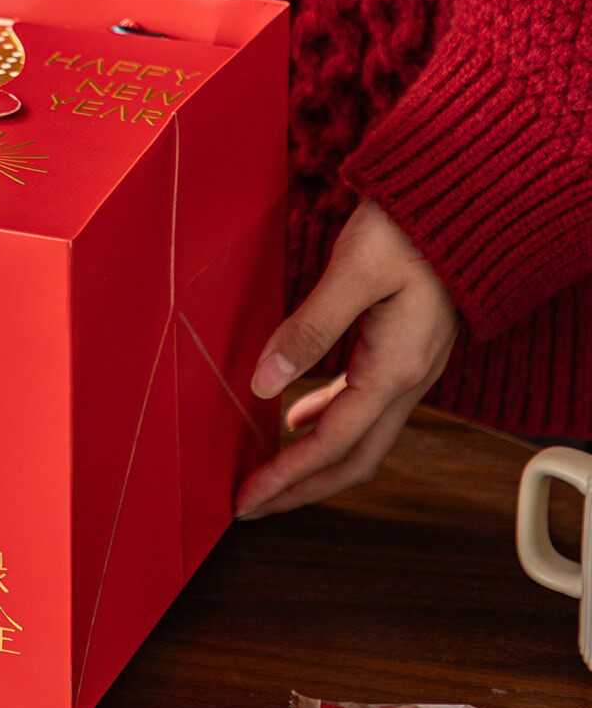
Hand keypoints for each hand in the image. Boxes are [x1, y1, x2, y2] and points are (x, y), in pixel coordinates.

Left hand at [235, 200, 458, 518]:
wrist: (460, 203)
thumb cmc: (407, 230)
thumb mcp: (352, 273)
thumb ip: (308, 329)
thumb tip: (262, 383)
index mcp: (394, 370)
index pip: (333, 445)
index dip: (288, 477)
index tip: (247, 498)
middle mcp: (406, 379)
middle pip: (353, 459)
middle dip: (302, 488)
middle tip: (253, 503)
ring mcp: (408, 368)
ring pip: (360, 436)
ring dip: (313, 459)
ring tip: (268, 468)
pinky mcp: (401, 350)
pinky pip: (362, 404)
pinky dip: (327, 421)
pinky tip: (298, 415)